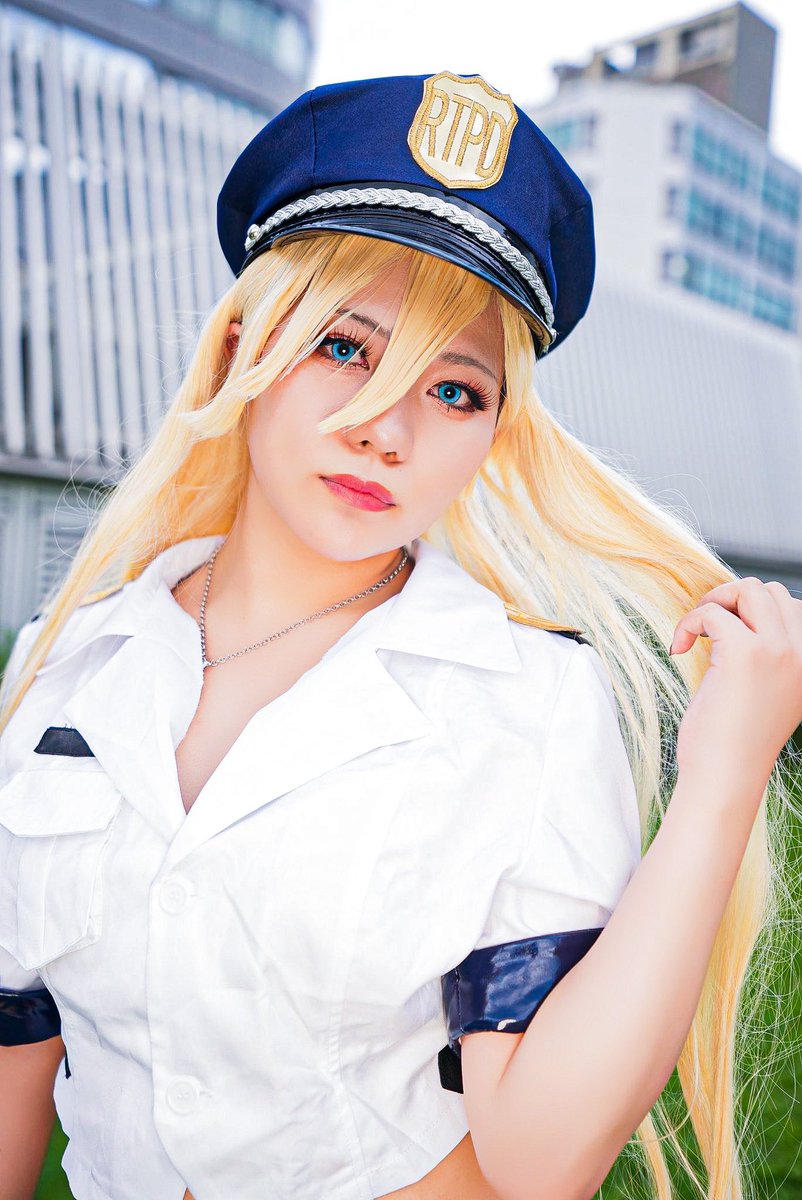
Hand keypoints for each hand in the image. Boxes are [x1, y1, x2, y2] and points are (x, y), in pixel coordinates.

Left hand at [670, 578, 801, 793]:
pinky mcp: (743, 654)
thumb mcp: (764, 694)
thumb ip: (766, 660)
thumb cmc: (734, 742)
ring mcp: (775, 651)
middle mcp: (799, 653)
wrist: (726, 776)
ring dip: (714, 602)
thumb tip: (735, 622)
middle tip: (706, 629)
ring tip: (696, 632)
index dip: (751, 611)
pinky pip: (712, 612)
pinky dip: (689, 622)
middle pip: (768, 591)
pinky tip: (680, 648)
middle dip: (731, 598)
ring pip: (748, 588)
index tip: (725, 635)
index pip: (791, 606)